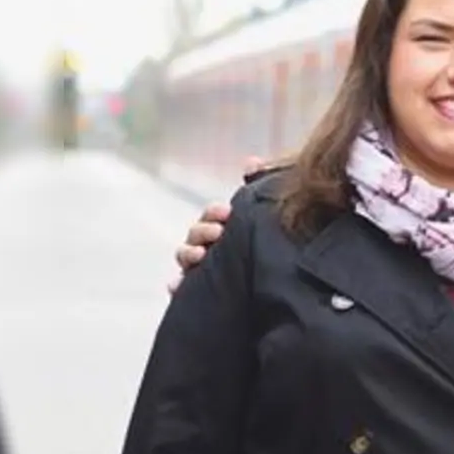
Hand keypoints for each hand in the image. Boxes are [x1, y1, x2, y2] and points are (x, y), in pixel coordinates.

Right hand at [167, 155, 267, 293]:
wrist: (277, 285)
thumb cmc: (268, 243)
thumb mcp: (266, 215)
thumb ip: (260, 185)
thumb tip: (251, 162)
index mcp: (224, 227)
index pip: (212, 216)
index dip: (215, 213)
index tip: (227, 212)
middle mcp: (209, 246)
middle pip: (196, 235)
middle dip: (203, 231)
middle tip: (218, 232)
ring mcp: (201, 268)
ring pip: (186, 258)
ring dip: (189, 253)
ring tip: (200, 255)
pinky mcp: (199, 292)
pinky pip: (180, 289)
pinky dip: (176, 285)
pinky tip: (176, 285)